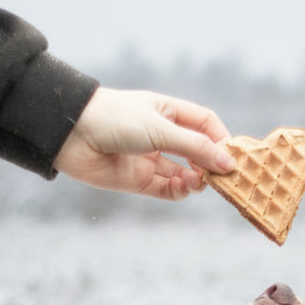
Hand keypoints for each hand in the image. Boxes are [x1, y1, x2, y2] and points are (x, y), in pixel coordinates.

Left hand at [54, 88, 234, 199]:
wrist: (71, 135)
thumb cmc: (114, 119)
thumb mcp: (161, 129)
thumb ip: (196, 148)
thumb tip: (228, 163)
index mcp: (168, 112)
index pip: (205, 124)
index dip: (221, 139)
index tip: (233, 156)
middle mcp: (161, 135)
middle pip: (198, 152)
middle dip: (211, 164)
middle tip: (222, 177)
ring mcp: (151, 159)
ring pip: (185, 174)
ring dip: (196, 180)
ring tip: (200, 183)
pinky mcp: (139, 181)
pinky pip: (168, 189)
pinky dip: (179, 191)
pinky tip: (184, 188)